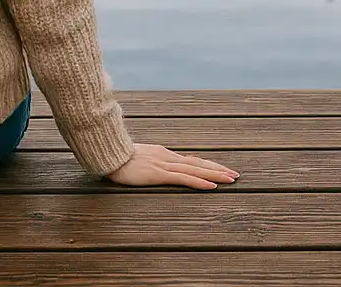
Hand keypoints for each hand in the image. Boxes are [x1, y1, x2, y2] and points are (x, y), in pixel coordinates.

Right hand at [106, 142, 238, 188]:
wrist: (105, 153)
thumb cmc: (115, 157)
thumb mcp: (134, 160)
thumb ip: (145, 163)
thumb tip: (150, 168)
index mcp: (162, 154)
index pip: (189, 160)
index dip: (207, 165)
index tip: (221, 169)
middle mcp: (166, 157)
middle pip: (197, 163)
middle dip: (218, 169)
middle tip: (235, 174)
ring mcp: (163, 164)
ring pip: (195, 169)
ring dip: (215, 174)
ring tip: (231, 180)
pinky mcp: (158, 173)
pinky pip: (184, 178)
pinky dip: (200, 181)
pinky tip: (212, 186)